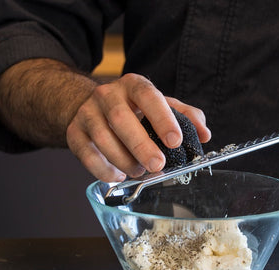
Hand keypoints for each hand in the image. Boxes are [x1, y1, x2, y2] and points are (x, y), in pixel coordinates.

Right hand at [66, 73, 210, 181]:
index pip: (148, 96)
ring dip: (124, 160)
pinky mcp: (74, 132)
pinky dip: (104, 170)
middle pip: (121, 119)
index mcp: (133, 85)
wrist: (91, 106)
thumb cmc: (133, 109)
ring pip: (103, 139)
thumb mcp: (160, 106)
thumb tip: (204, 134)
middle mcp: (107, 95)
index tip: (176, 141)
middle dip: (141, 145)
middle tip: (158, 165)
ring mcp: (88, 113)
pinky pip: (86, 154)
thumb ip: (185, 116)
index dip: (162, 118)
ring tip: (139, 171)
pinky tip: (119, 175)